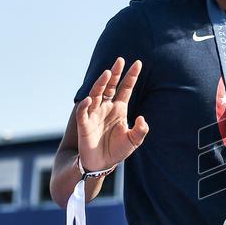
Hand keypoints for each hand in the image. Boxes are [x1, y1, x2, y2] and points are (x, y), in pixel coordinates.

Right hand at [76, 57, 148, 171]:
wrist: (102, 164)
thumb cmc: (117, 150)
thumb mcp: (134, 141)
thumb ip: (141, 130)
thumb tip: (142, 118)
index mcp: (119, 108)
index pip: (126, 88)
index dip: (131, 76)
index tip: (138, 63)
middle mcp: (106, 107)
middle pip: (110, 86)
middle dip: (115, 73)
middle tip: (120, 60)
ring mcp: (94, 113)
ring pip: (96, 94)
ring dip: (100, 84)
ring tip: (107, 73)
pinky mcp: (84, 124)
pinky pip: (83, 112)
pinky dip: (85, 105)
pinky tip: (89, 99)